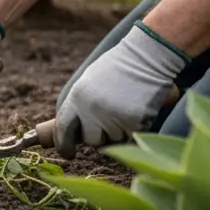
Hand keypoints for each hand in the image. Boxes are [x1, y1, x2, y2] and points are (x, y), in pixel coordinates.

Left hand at [55, 22, 187, 156]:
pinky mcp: (135, 122)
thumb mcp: (88, 83)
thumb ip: (80, 105)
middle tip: (110, 120)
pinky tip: (138, 110)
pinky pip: (132, 137)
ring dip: (120, 130)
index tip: (68, 153)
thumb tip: (75, 132)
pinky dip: (136, 128)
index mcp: (77, 97)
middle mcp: (92, 110)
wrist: (146, 57)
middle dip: (100, 136)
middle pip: (91, 140)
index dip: (64, 144)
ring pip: (114, 139)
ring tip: (126, 106)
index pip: (63, 128)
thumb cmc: (117, 68)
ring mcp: (113, 117)